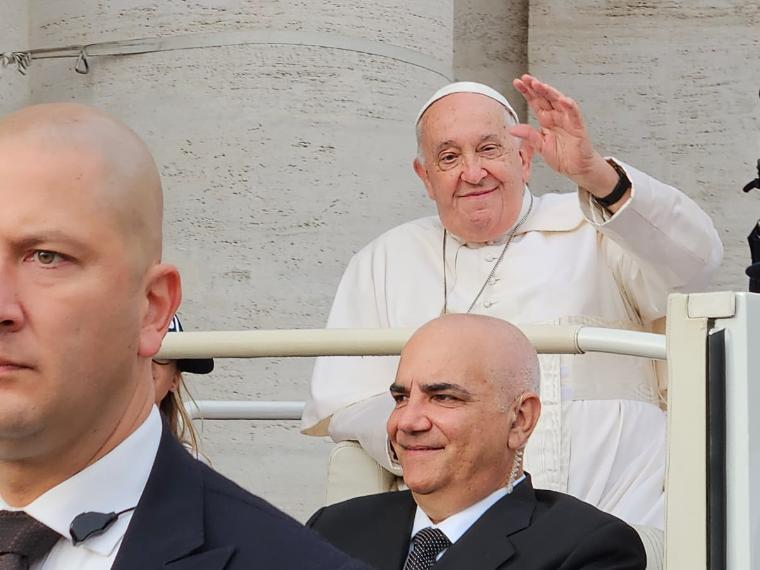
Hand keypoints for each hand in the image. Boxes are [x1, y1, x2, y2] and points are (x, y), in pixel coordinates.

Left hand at [511, 74, 617, 197]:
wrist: (577, 168)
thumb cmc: (561, 156)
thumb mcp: (540, 146)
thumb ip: (528, 136)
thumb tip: (512, 129)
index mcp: (546, 119)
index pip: (535, 102)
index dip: (527, 92)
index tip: (517, 82)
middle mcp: (557, 116)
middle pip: (545, 98)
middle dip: (536, 87)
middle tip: (526, 79)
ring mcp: (568, 120)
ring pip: (559, 101)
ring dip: (550, 92)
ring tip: (539, 85)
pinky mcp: (578, 127)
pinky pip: (574, 114)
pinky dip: (569, 106)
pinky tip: (562, 99)